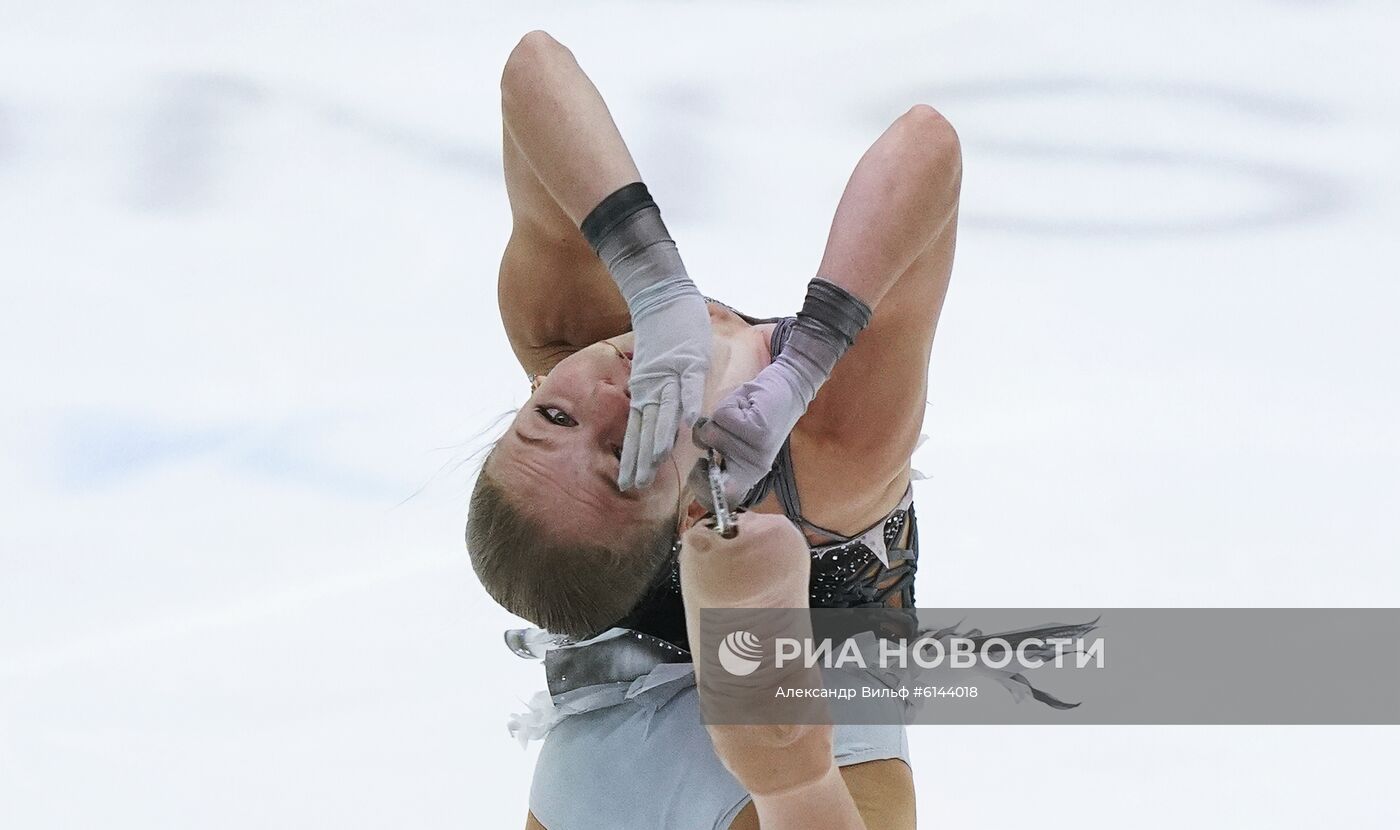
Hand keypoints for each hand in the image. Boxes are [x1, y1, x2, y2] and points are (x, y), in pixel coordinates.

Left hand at [619, 279, 710, 489]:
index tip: (626, 483)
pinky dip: (689, 403)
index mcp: (643, 391)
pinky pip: (690, 386)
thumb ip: (651, 395)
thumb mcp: (649, 369)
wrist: (663, 299)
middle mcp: (652, 387)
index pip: (635, 431)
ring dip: (660, 438)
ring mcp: (670, 375)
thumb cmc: (660, 336)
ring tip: (654, 463)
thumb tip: (655, 424)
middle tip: (634, 486)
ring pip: (664, 412)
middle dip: (640, 459)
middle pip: (646, 429)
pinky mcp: (689, 361)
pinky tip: (689, 425)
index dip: (631, 457)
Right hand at [686, 360, 806, 507]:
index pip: (721, 498)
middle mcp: (753, 468)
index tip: (701, 465)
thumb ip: (717, 448)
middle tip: (717, 428)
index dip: (701, 487)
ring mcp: (756, 451)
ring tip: (737, 414)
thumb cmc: (757, 413)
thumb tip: (700, 446)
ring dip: (718, 419)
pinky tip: (744, 404)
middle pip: (709, 467)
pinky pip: (721, 417)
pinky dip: (727, 405)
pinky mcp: (757, 431)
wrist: (788, 388)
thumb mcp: (735, 437)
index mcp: (747, 473)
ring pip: (711, 435)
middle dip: (705, 443)